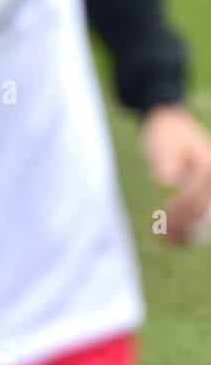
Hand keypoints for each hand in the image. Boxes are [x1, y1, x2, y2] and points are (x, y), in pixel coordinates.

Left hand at [143, 104, 210, 245]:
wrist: (171, 122)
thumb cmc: (165, 133)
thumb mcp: (162, 142)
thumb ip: (165, 160)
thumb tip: (166, 180)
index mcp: (209, 167)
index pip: (195, 197)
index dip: (179, 214)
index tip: (159, 224)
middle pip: (203, 210)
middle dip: (184, 227)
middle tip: (161, 239)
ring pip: (207, 216)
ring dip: (190, 232)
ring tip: (167, 243)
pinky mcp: (207, 191)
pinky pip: (205, 213)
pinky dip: (194, 228)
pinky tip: (178, 240)